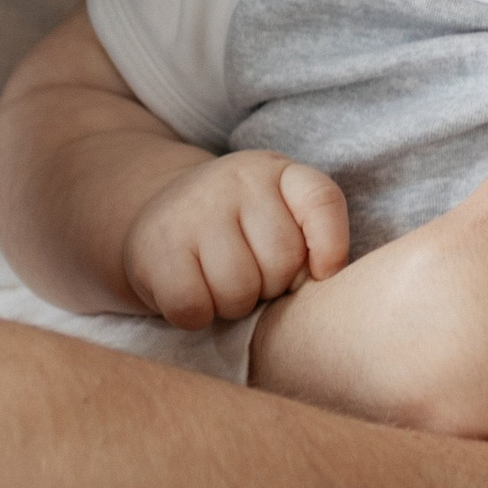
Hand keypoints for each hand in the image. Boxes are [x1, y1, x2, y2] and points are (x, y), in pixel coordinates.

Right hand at [121, 151, 349, 331]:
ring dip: (233, 306)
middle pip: (283, 262)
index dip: (331, 245)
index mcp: (275, 172)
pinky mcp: (156, 246)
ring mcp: (192, 210)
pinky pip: (194, 306)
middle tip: (249, 275)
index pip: (322, 200)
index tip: (322, 272)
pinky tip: (192, 294)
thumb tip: (322, 277)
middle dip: (271, 287)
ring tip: (219, 284)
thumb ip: (310, 239)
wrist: (156, 217)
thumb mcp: (278, 216)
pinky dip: (197, 316)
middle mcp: (234, 180)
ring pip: (238, 290)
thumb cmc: (235, 231)